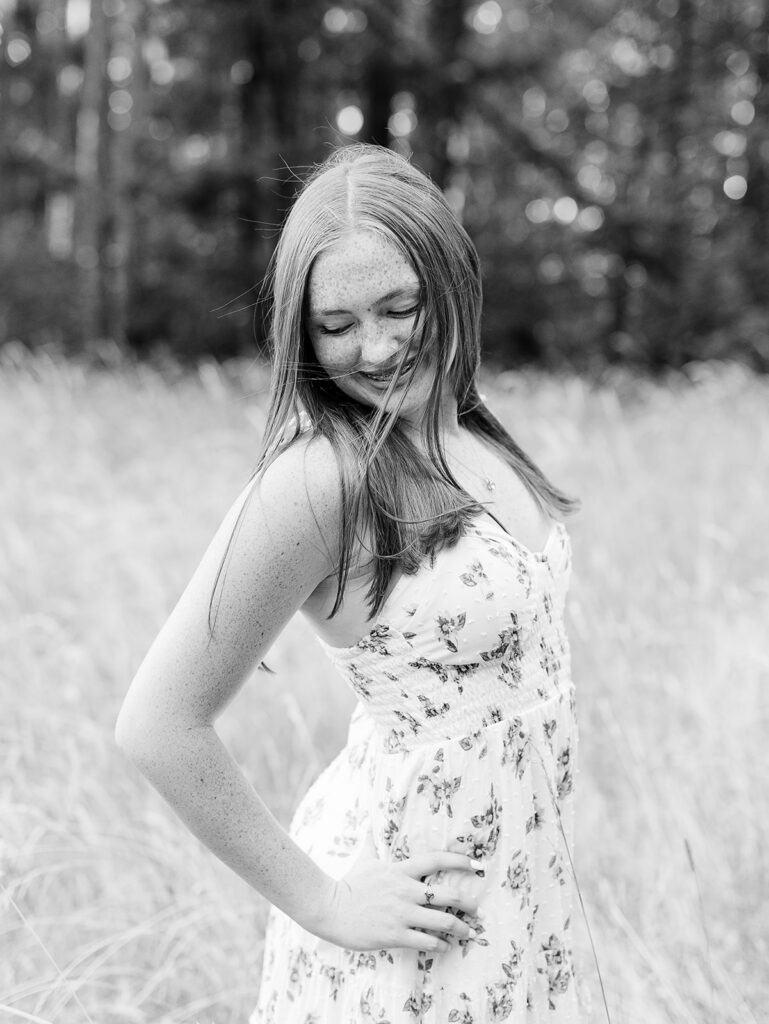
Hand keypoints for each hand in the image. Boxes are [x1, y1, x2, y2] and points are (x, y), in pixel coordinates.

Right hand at [306, 825, 482, 953]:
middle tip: (478, 909)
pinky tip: (445, 946)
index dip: (460, 861)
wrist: (329, 907)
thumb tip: (372, 821)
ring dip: (460, 928)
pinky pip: (425, 941)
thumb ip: (373, 841)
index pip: (436, 860)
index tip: (478, 865)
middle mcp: (405, 890)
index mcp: (400, 870)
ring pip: (441, 920)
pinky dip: (440, 945)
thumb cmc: (349, 884)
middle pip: (447, 894)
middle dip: (467, 903)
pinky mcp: (394, 934)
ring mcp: (401, 913)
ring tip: (469, 932)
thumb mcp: (365, 859)